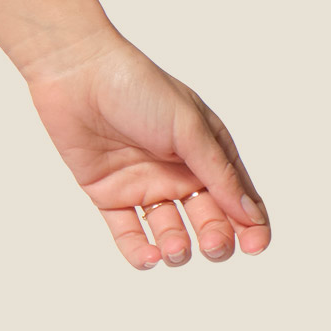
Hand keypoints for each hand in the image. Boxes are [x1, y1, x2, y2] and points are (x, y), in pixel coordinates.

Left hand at [25, 32, 271, 270]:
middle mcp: (177, 171)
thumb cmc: (137, 86)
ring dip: (178, 248)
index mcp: (205, 150)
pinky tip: (149, 258)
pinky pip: (128, 233)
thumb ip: (218, 173)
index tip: (254, 246)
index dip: (252, 226)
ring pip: (171, 232)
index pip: (238, 197)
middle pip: (208, 220)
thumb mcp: (188, 127)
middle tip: (212, 245)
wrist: (76, 72)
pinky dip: (140, 252)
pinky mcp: (109, 194)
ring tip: (174, 249)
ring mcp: (143, 184)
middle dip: (216, 240)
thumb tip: (251, 216)